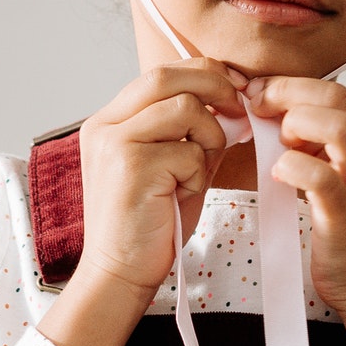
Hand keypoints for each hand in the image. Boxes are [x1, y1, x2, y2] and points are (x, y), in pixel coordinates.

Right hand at [75, 58, 248, 297]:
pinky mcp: (131, 166)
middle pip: (166, 76)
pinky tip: (183, 195)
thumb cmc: (149, 224)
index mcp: (110, 121)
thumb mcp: (174, 168)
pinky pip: (188, 151)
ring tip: (196, 172)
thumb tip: (235, 107)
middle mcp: (105, 125)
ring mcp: (115, 143)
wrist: (120, 273)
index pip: (159, 74)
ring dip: (208, 138)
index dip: (203, 73)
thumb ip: (196, 134)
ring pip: (185, 108)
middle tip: (240, 110)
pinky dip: (199, 173)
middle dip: (214, 86)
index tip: (235, 87)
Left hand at [242, 77, 345, 330]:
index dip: (291, 86)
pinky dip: (292, 166)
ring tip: (279, 144)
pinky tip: (278, 174)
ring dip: (296, 124)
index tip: (259, 94)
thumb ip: (325, 141)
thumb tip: (279, 111)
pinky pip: (321, 178)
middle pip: (336, 97)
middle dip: (286, 93)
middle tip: (255, 107)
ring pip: (339, 126)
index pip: (337, 91)